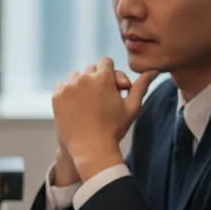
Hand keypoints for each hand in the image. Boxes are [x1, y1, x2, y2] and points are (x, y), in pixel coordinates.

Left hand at [52, 59, 157, 179]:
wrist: (90, 148)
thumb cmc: (114, 128)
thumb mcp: (132, 107)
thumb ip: (141, 85)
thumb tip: (154, 70)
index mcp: (104, 77)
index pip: (105, 61)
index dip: (110, 73)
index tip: (111, 86)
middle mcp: (84, 77)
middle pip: (91, 69)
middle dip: (96, 79)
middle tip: (101, 97)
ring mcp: (68, 86)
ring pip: (75, 76)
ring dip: (81, 84)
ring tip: (88, 102)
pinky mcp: (56, 96)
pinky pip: (62, 86)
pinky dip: (68, 92)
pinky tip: (76, 106)